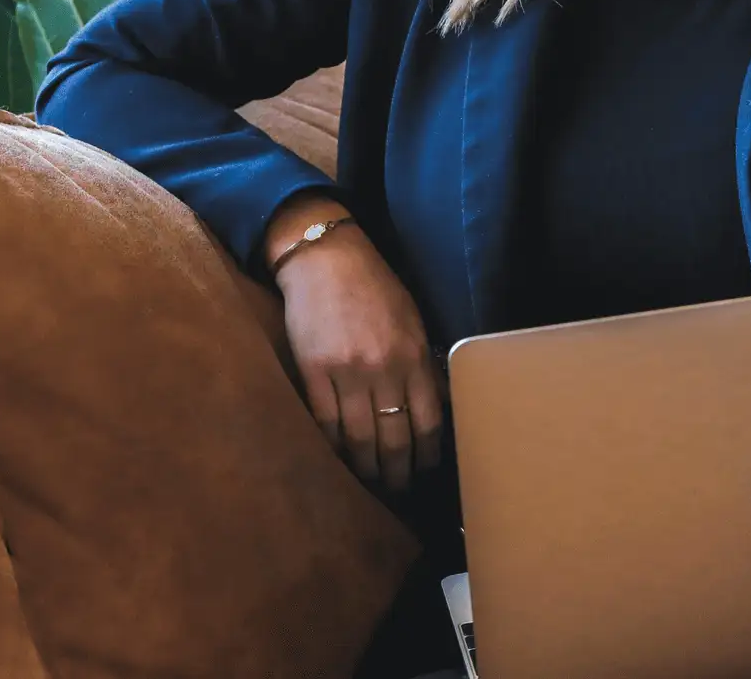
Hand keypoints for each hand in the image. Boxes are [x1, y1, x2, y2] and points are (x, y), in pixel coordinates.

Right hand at [274, 221, 442, 490]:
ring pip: (360, 439)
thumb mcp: (411, 318)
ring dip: (366, 468)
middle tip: (398, 490)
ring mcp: (347, 372)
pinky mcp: (314, 372)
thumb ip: (422, 362)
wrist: (326, 258)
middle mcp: (383, 368)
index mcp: (412, 355)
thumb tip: (436, 403)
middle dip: (398, 472)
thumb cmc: (374, 286)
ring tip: (369, 483)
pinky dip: (334, 447)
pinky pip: (326, 423)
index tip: (426, 470)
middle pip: (394, 439)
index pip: (427, 420)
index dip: (428, 454)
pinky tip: (339, 459)